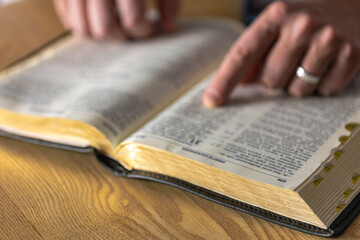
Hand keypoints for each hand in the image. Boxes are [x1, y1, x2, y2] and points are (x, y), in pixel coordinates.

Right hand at [53, 0, 178, 38]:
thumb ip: (170, 2)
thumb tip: (168, 28)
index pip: (133, 19)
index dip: (145, 30)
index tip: (150, 27)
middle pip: (105, 27)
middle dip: (122, 36)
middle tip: (131, 30)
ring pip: (82, 27)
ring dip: (101, 35)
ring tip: (115, 27)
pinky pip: (67, 16)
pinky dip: (81, 24)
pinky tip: (96, 19)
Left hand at [203, 0, 359, 107]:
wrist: (354, 4)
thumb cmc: (306, 19)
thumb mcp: (277, 25)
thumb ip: (255, 51)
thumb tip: (239, 83)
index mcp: (276, 14)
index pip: (243, 53)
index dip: (225, 80)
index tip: (212, 100)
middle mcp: (302, 25)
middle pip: (270, 80)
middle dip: (275, 79)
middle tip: (289, 62)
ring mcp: (328, 39)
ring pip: (297, 90)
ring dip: (299, 84)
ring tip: (310, 61)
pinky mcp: (352, 54)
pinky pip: (324, 91)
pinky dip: (323, 85)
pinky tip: (328, 65)